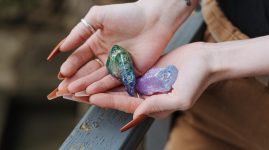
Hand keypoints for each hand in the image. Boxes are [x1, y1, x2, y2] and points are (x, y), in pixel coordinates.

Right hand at [52, 0, 196, 93]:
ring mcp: (118, 65)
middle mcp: (107, 56)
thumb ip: (80, 32)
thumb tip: (63, 47)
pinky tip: (91, 90)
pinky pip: (115, 81)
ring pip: (99, 77)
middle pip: (88, 70)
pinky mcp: (131, 72)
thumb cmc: (127, 14)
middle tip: (63, 89)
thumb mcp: (98, 18)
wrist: (154, 19)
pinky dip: (103, 86)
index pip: (80, 57)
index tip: (62, 74)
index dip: (71, 65)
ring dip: (86, 85)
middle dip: (75, 79)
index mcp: (98, 43)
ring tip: (74, 91)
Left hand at [88, 43, 216, 117]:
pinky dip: (111, 73)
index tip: (91, 95)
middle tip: (76, 92)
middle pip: (117, 97)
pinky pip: (125, 73)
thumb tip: (137, 114)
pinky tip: (98, 70)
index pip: (126, 105)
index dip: (109, 100)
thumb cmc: (197, 80)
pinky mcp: (144, 72)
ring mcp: (144, 84)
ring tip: (81, 83)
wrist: (204, 60)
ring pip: (118, 85)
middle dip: (97, 95)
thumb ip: (158, 106)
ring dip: (100, 84)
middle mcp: (145, 98)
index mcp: (153, 108)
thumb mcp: (180, 98)